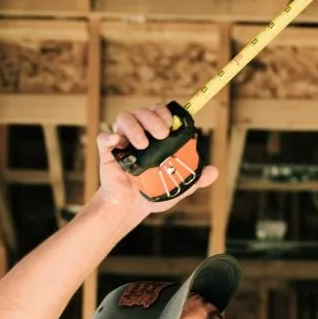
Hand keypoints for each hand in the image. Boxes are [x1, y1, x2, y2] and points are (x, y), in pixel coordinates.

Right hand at [94, 104, 217, 223]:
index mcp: (154, 134)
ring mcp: (122, 141)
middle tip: (162, 133)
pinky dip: (108, 136)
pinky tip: (116, 141)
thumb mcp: (178, 186)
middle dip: (154, 118)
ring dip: (135, 127)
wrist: (131, 207)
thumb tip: (214, 171)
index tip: (172, 124)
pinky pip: (103, 138)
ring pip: (125, 118)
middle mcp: (138, 132)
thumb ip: (195, 178)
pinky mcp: (107, 152)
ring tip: (143, 145)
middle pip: (143, 111)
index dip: (165, 112)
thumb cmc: (154, 191)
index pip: (159, 112)